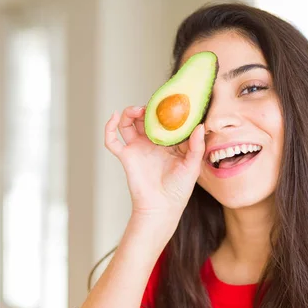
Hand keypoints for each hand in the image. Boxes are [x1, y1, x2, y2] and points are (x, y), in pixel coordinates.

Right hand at [104, 106, 205, 221]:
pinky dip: (108, 128)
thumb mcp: (192, 166)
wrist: (162, 207)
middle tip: (152, 106)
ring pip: (127, 124)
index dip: (165, 110)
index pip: (164, 121)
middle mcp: (151, 144)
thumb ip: (196, 146)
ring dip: (129, 113)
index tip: (170, 101)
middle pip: (144, 119)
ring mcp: (137, 149)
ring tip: (136, 110)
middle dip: (146, 109)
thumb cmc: (178, 190)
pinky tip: (114, 116)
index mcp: (168, 144)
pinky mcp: (126, 156)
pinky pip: (112, 140)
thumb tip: (199, 126)